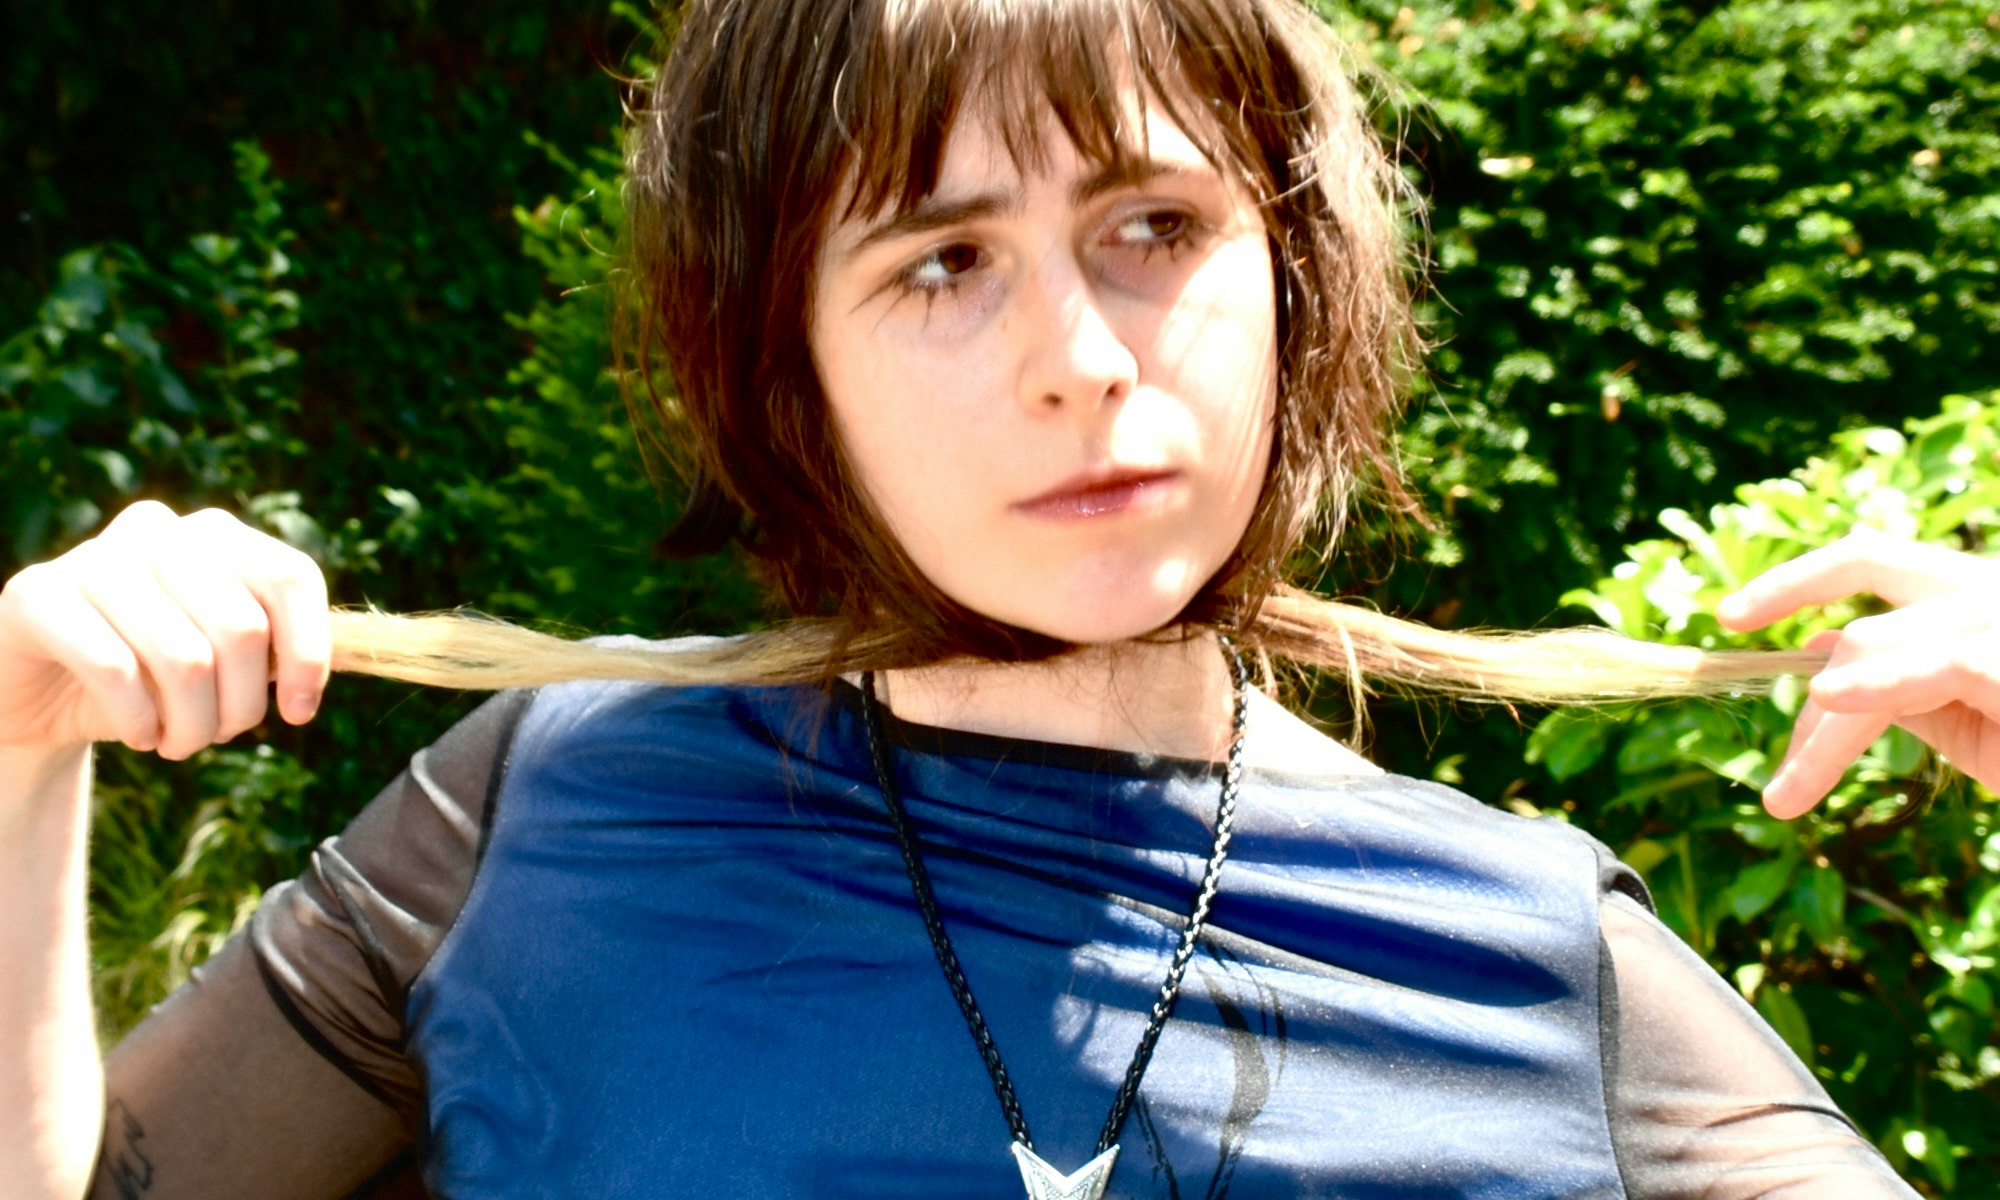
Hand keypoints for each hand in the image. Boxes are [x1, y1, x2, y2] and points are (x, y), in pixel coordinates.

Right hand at [0, 501, 330, 760]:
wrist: (39, 695)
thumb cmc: (147, 679)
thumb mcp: (222, 664)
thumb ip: (270, 653)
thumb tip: (312, 679)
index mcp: (215, 535)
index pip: (289, 577)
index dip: (308, 652)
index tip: (299, 712)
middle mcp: (158, 531)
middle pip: (242, 627)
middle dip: (241, 706)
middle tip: (217, 736)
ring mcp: (94, 556)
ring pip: (186, 659)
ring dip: (193, 726)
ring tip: (178, 741)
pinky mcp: (37, 594)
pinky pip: (117, 670)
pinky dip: (140, 722)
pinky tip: (138, 734)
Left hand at [1716, 528, 1999, 817]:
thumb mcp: (1971, 718)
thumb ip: (1902, 687)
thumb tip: (1825, 671)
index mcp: (1974, 590)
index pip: (1868, 557)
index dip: (1793, 580)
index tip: (1729, 617)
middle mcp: (1986, 587)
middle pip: (1861, 626)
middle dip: (1808, 707)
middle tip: (1779, 787)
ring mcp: (1997, 615)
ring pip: (1872, 655)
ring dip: (1822, 738)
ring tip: (1786, 799)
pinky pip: (1930, 668)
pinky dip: (1875, 687)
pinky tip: (1832, 702)